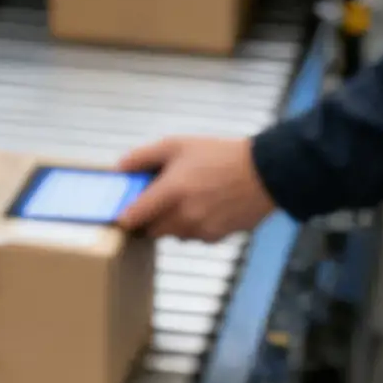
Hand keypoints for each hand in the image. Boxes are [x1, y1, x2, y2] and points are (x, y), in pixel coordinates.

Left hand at [117, 136, 277, 242]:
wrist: (263, 173)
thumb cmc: (219, 155)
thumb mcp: (178, 145)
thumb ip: (143, 157)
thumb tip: (119, 170)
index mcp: (171, 191)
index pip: (134, 217)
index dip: (125, 217)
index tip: (124, 214)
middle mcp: (183, 216)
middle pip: (152, 230)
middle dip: (153, 218)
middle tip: (162, 200)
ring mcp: (200, 230)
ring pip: (174, 235)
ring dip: (175, 223)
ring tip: (191, 199)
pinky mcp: (215, 238)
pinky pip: (194, 237)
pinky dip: (195, 227)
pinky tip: (208, 207)